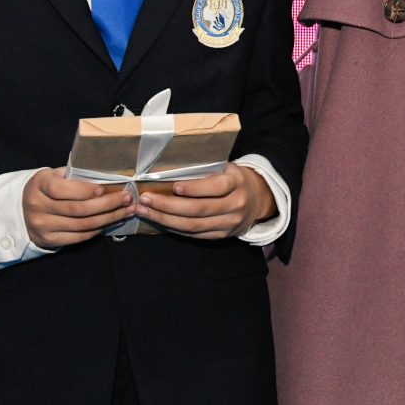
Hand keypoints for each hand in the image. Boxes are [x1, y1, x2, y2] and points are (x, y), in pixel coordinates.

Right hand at [22, 166, 135, 248]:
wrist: (24, 209)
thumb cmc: (49, 187)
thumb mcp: (57, 175)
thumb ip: (76, 175)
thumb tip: (109, 175)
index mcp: (39, 184)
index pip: (61, 189)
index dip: (85, 190)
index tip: (105, 188)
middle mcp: (37, 206)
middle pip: (77, 209)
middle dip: (107, 204)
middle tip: (127, 198)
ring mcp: (41, 225)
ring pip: (81, 225)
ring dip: (109, 218)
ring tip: (126, 210)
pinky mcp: (48, 240)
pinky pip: (79, 236)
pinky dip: (98, 229)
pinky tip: (111, 221)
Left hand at [135, 163, 275, 239]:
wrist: (258, 199)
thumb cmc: (235, 179)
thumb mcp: (227, 168)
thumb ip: (207, 171)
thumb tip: (170, 172)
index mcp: (237, 183)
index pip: (215, 187)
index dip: (194, 188)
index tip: (173, 187)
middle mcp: (235, 205)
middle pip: (198, 209)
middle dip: (168, 205)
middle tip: (145, 199)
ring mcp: (229, 223)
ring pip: (193, 225)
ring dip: (165, 219)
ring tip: (145, 211)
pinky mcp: (222, 236)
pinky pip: (194, 234)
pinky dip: (174, 228)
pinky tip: (159, 220)